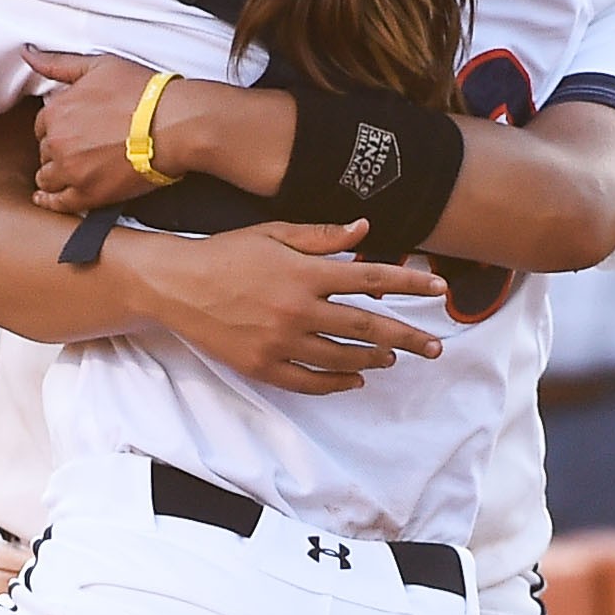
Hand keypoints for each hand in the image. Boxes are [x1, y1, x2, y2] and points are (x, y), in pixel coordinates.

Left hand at [24, 46, 181, 211]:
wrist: (173, 124)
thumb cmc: (143, 93)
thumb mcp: (98, 66)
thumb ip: (58, 63)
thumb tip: (29, 54)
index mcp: (58, 110)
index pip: (42, 125)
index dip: (56, 127)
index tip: (70, 130)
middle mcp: (59, 142)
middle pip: (45, 151)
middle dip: (58, 150)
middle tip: (79, 149)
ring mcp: (72, 170)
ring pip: (47, 177)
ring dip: (54, 174)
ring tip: (68, 172)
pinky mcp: (89, 194)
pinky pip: (59, 203)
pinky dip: (51, 201)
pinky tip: (49, 198)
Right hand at [130, 219, 446, 395]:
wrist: (176, 284)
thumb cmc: (227, 253)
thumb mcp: (274, 233)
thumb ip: (322, 237)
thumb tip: (365, 230)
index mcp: (305, 272)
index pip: (371, 278)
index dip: (409, 283)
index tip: (439, 288)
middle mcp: (298, 310)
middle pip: (367, 327)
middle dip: (408, 337)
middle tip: (436, 347)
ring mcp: (281, 342)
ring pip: (342, 358)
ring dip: (374, 359)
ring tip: (393, 358)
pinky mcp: (263, 366)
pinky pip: (310, 382)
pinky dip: (338, 383)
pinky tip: (355, 380)